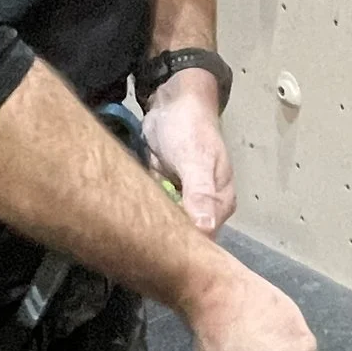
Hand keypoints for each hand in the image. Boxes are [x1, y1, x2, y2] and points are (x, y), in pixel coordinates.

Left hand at [143, 69, 236, 231]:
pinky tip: (130, 212)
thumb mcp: (195, 160)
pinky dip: (144, 209)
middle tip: (140, 234)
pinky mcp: (163, 191)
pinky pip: (154, 208)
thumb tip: (205, 230)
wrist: (171, 100)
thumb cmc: (189, 128)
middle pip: (184, 235)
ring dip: (151, 223)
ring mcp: (182, 199)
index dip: (184, 246)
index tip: (159, 249)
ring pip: (166, 223)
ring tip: (133, 224)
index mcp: (221, 203)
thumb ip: (200, 194)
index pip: (205, 239)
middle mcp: (204, 207)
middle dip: (164, 236)